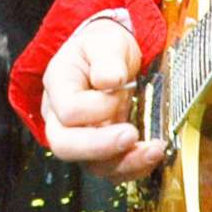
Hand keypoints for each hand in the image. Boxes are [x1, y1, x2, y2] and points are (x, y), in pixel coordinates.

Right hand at [39, 18, 165, 180]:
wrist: (109, 56)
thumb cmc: (102, 47)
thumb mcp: (105, 42)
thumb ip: (106, 58)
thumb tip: (109, 80)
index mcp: (58, 86)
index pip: (67, 111)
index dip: (95, 107)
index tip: (119, 89)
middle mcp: (60, 117)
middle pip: (66, 146)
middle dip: (101, 147)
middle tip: (131, 136)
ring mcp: (80, 137)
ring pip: (91, 165)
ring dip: (125, 162)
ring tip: (154, 149)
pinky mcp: (100, 150)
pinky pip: (112, 169)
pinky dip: (134, 166)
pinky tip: (151, 154)